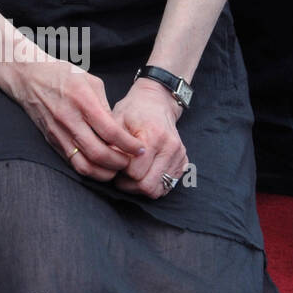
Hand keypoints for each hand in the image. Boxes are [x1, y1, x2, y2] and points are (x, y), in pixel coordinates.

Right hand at [4, 56, 145, 180]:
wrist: (27, 76)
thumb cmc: (62, 74)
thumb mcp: (90, 81)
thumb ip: (106, 107)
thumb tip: (119, 131)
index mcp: (82, 100)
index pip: (110, 132)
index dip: (129, 145)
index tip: (140, 149)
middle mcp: (69, 119)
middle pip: (99, 154)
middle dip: (119, 163)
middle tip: (130, 162)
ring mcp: (58, 132)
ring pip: (85, 165)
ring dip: (104, 172)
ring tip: (115, 168)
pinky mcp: (52, 140)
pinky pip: (73, 163)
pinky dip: (90, 169)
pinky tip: (99, 165)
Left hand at [110, 79, 187, 199]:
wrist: (156, 102)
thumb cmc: (133, 110)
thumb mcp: (117, 120)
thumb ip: (113, 143)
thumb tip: (108, 165)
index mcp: (153, 137)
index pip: (135, 173)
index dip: (120, 172)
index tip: (114, 164)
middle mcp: (170, 148)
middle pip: (148, 186)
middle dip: (130, 185)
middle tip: (120, 175)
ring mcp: (179, 156)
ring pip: (159, 190)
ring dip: (142, 187)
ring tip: (131, 174)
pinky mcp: (184, 162)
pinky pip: (168, 186)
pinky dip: (154, 184)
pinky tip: (144, 172)